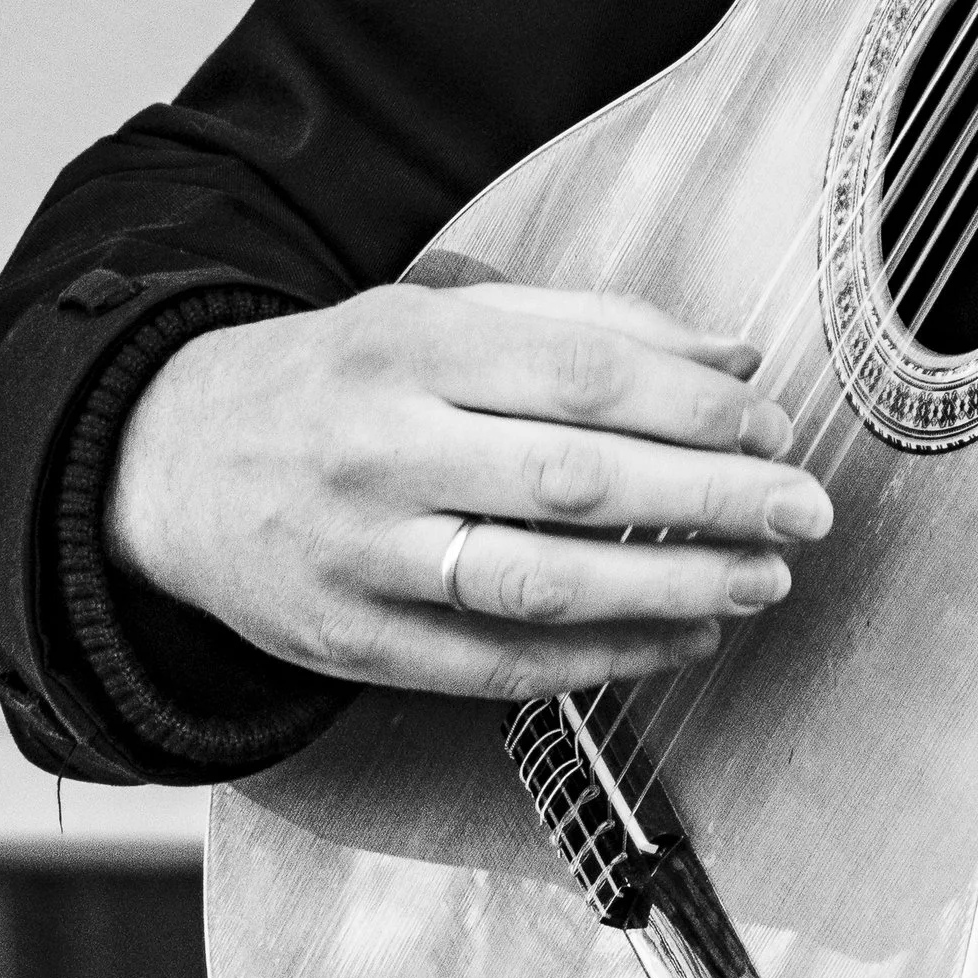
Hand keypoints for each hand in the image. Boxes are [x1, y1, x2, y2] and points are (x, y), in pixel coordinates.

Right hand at [103, 283, 832, 700]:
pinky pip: (494, 664)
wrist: (175, 460)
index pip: (585, 376)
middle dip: (709, 499)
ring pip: (538, 584)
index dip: (694, 405)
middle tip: (803, 512)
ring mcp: (367, 555)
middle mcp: (389, 450)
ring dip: (669, 590)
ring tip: (759, 584)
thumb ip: (590, 327)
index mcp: (418, 349)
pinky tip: (676, 641)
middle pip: (575, 480)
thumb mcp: (447, 313)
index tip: (774, 424)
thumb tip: (731, 355)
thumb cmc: (344, 375)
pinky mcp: (356, 645)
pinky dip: (599, 658)